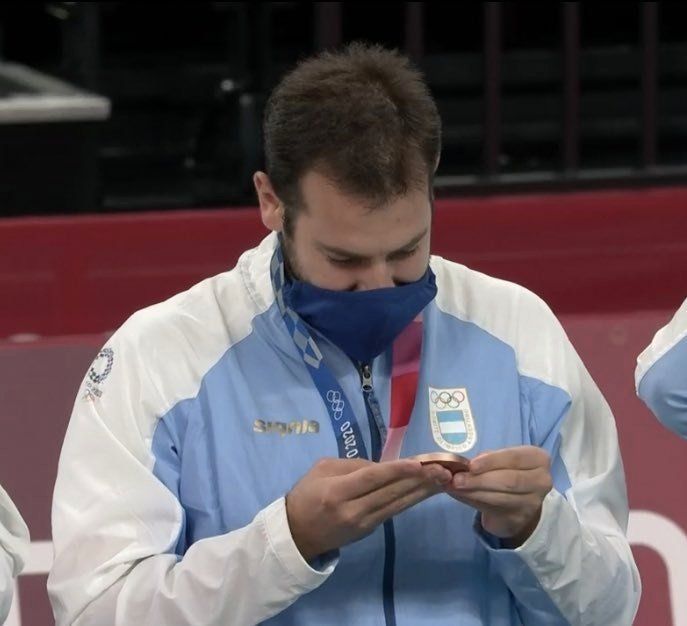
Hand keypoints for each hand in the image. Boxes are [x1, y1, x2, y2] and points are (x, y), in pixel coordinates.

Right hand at [286, 457, 451, 560]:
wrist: (297, 535)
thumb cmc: (306, 495)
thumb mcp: (322, 469)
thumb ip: (352, 465)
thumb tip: (382, 466)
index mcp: (337, 492)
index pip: (372, 478)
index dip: (397, 470)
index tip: (421, 463)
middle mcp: (353, 510)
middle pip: (392, 493)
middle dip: (421, 481)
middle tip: (446, 470)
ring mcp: (364, 524)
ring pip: (398, 504)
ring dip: (423, 491)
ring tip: (445, 479)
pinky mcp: (370, 530)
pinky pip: (393, 510)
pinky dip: (411, 499)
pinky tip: (427, 490)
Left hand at [445, 446, 552, 546]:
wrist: (519, 500)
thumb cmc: (507, 471)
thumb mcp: (501, 460)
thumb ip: (485, 460)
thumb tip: (461, 465)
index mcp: (538, 459)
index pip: (514, 458)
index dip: (492, 461)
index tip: (471, 464)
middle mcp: (541, 481)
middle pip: (509, 480)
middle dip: (480, 479)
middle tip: (457, 479)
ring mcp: (532, 503)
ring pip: (500, 497)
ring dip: (473, 492)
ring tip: (455, 487)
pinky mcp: (519, 519)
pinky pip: (493, 510)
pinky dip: (474, 502)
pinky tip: (461, 496)